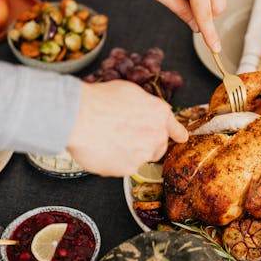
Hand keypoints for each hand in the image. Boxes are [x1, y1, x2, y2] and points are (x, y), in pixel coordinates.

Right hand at [66, 80, 187, 175]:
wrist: (79, 116)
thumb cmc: (99, 100)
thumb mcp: (129, 91)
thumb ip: (144, 105)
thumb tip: (144, 111)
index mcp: (159, 114)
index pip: (174, 127)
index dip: (177, 133)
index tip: (181, 138)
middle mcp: (156, 135)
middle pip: (158, 146)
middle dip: (145, 143)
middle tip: (125, 135)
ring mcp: (143, 154)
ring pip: (139, 157)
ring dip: (128, 152)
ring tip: (108, 138)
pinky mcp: (127, 169)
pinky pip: (122, 167)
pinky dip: (113, 161)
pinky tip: (102, 148)